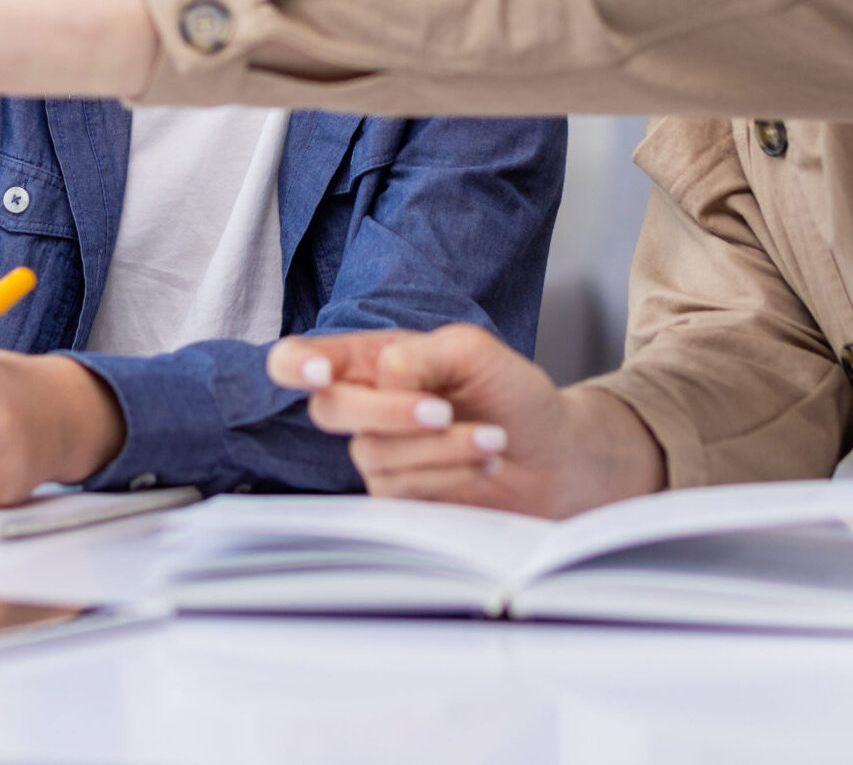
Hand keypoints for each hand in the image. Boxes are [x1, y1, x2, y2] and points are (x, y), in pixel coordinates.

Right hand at [268, 325, 663, 516]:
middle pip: (329, 409)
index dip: (295, 365)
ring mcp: (379, 456)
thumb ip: (422, 355)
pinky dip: (448, 473)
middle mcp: (366, 408)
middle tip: (443, 410)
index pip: (301, 360)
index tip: (320, 374)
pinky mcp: (398, 499)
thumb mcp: (474, 352)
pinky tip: (483, 463)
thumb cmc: (514, 398)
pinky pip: (400, 490)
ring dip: (441, 446)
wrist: (557, 458)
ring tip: (494, 438)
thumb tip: (383, 378)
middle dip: (389, 411)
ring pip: (373, 454)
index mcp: (372, 362)